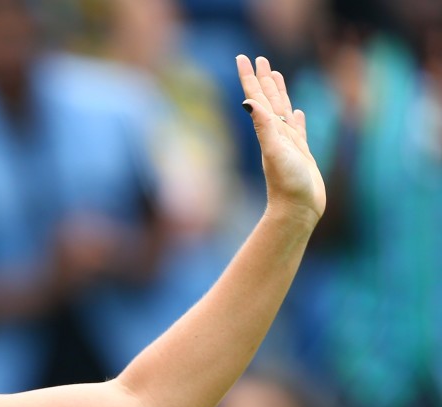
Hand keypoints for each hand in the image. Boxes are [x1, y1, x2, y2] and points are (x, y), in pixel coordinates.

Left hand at [237, 55, 326, 225]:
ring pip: (282, 110)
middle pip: (269, 99)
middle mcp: (275, 134)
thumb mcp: (275, 150)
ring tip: (275, 76)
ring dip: (278, 93)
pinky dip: (295, 118)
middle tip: (259, 59)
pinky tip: (295, 112)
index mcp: (268, 130)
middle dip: (263, 78)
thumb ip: (264, 126)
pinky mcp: (301, 154)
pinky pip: (297, 130)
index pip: (257, 97)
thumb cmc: (288, 183)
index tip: (244, 57)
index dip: (250, 77)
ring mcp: (288, 143)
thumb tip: (249, 101)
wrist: (298, 210)